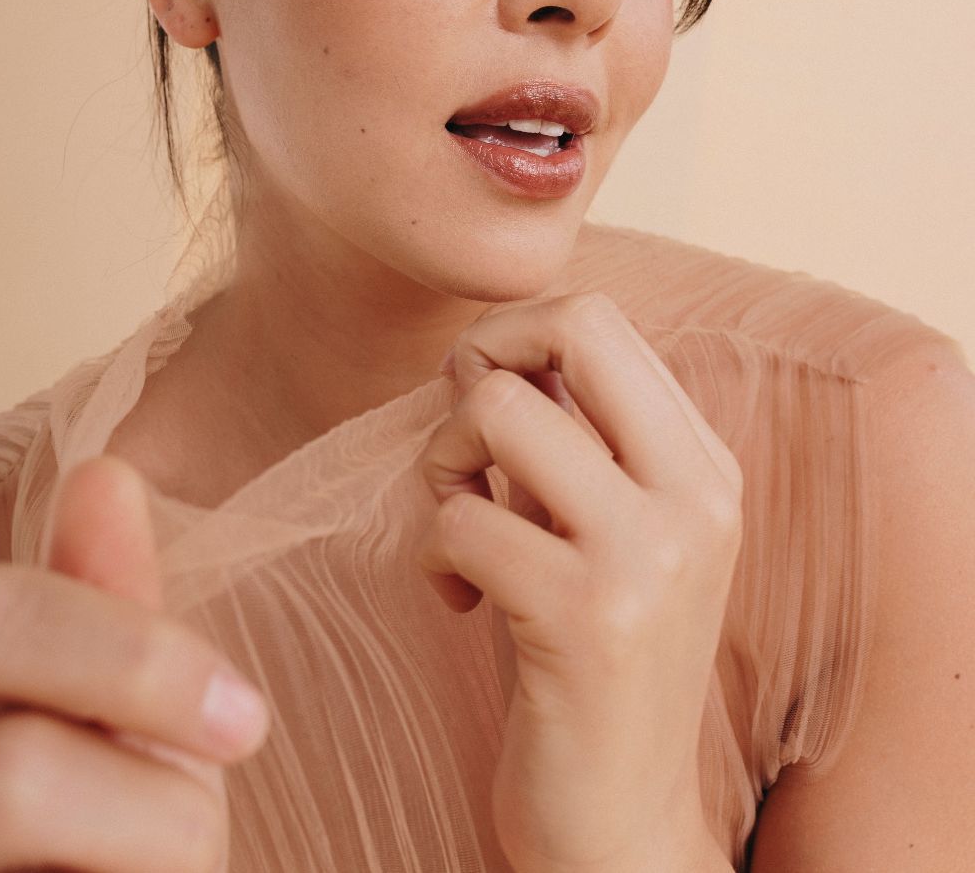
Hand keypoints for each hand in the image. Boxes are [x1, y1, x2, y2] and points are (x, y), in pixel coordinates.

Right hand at [0, 455, 269, 870]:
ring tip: (155, 865)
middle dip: (152, 801)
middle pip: (5, 769)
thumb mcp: (90, 720)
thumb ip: (93, 615)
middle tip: (215, 818)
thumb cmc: (73, 834)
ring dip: (147, 855)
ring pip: (17, 817)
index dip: (133, 658)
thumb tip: (106, 472)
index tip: (248, 718)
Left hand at [417, 293, 743, 872]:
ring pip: (499, 411)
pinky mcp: (588, 617)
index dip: (514, 333)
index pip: (603, 319)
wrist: (621, 819)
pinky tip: (460, 602)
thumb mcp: (602, 530)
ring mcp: (650, 554)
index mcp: (705, 465)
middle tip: (463, 433)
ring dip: (444, 463)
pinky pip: (460, 520)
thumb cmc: (589, 658)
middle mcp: (697, 495)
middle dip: (482, 356)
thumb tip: (483, 350)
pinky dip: (434, 553)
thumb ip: (568, 440)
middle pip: (572, 326)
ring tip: (459, 527)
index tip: (481, 395)